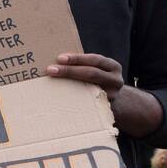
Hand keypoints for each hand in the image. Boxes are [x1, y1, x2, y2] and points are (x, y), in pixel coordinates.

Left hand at [47, 53, 163, 137]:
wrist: (115, 101)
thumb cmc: (98, 80)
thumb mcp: (98, 69)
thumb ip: (84, 65)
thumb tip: (57, 61)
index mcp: (113, 67)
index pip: (95, 60)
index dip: (77, 59)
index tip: (59, 58)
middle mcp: (115, 80)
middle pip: (91, 73)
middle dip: (69, 71)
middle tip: (51, 70)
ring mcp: (112, 96)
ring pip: (89, 89)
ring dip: (68, 85)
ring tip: (51, 82)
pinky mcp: (104, 108)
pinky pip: (87, 103)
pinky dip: (72, 100)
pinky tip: (59, 98)